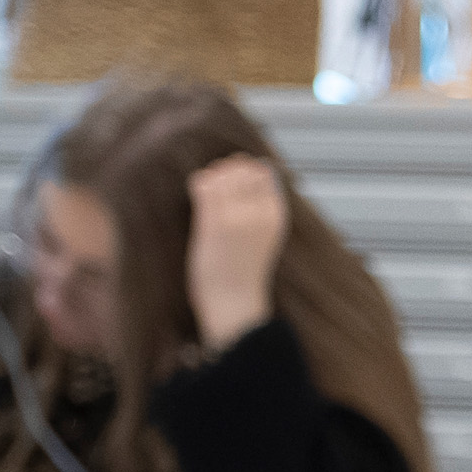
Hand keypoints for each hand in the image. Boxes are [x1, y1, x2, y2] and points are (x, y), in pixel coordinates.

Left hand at [183, 154, 289, 350]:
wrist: (235, 303)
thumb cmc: (242, 272)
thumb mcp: (263, 235)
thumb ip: (259, 207)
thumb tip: (247, 171)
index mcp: (276, 214)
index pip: (261, 171)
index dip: (243, 168)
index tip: (230, 180)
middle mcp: (259, 212)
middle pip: (241, 168)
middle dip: (225, 170)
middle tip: (214, 186)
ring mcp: (237, 217)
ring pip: (222, 174)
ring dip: (211, 177)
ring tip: (205, 191)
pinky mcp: (215, 224)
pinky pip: (204, 185)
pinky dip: (198, 182)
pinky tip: (196, 192)